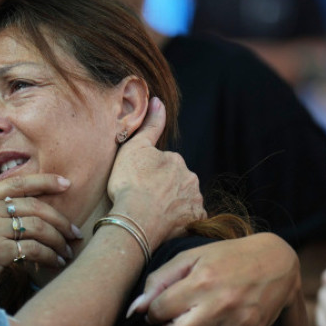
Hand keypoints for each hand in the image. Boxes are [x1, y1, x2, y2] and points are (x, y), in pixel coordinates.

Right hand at [0, 174, 79, 286]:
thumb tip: (27, 210)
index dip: (44, 181)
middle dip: (60, 220)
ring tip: (66, 251)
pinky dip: (49, 256)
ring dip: (57, 240)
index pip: (17, 183)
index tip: (66, 183)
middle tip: (74, 232)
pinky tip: (55, 262)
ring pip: (38, 227)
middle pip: (34, 207)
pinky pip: (34, 249)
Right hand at [107, 98, 204, 249]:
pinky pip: (190, 219)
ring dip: (173, 204)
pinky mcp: (195, 221)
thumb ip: (150, 125)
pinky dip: (181, 220)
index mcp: (176, 160)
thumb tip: (158, 101)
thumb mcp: (135, 147)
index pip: (166, 164)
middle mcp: (190, 178)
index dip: (151, 172)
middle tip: (145, 198)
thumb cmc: (130, 182)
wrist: (136, 219)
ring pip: (184, 199)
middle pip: (177, 181)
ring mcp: (194, 201)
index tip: (139, 181)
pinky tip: (165, 224)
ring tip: (153, 213)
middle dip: (165, 187)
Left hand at [127, 233, 299, 325]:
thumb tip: (136, 309)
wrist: (276, 263)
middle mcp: (221, 304)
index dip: (154, 311)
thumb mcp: (190, 257)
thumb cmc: (225, 257)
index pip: (160, 311)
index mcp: (202, 281)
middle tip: (176, 318)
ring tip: (195, 323)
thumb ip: (159, 281)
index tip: (162, 306)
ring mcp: (238, 323)